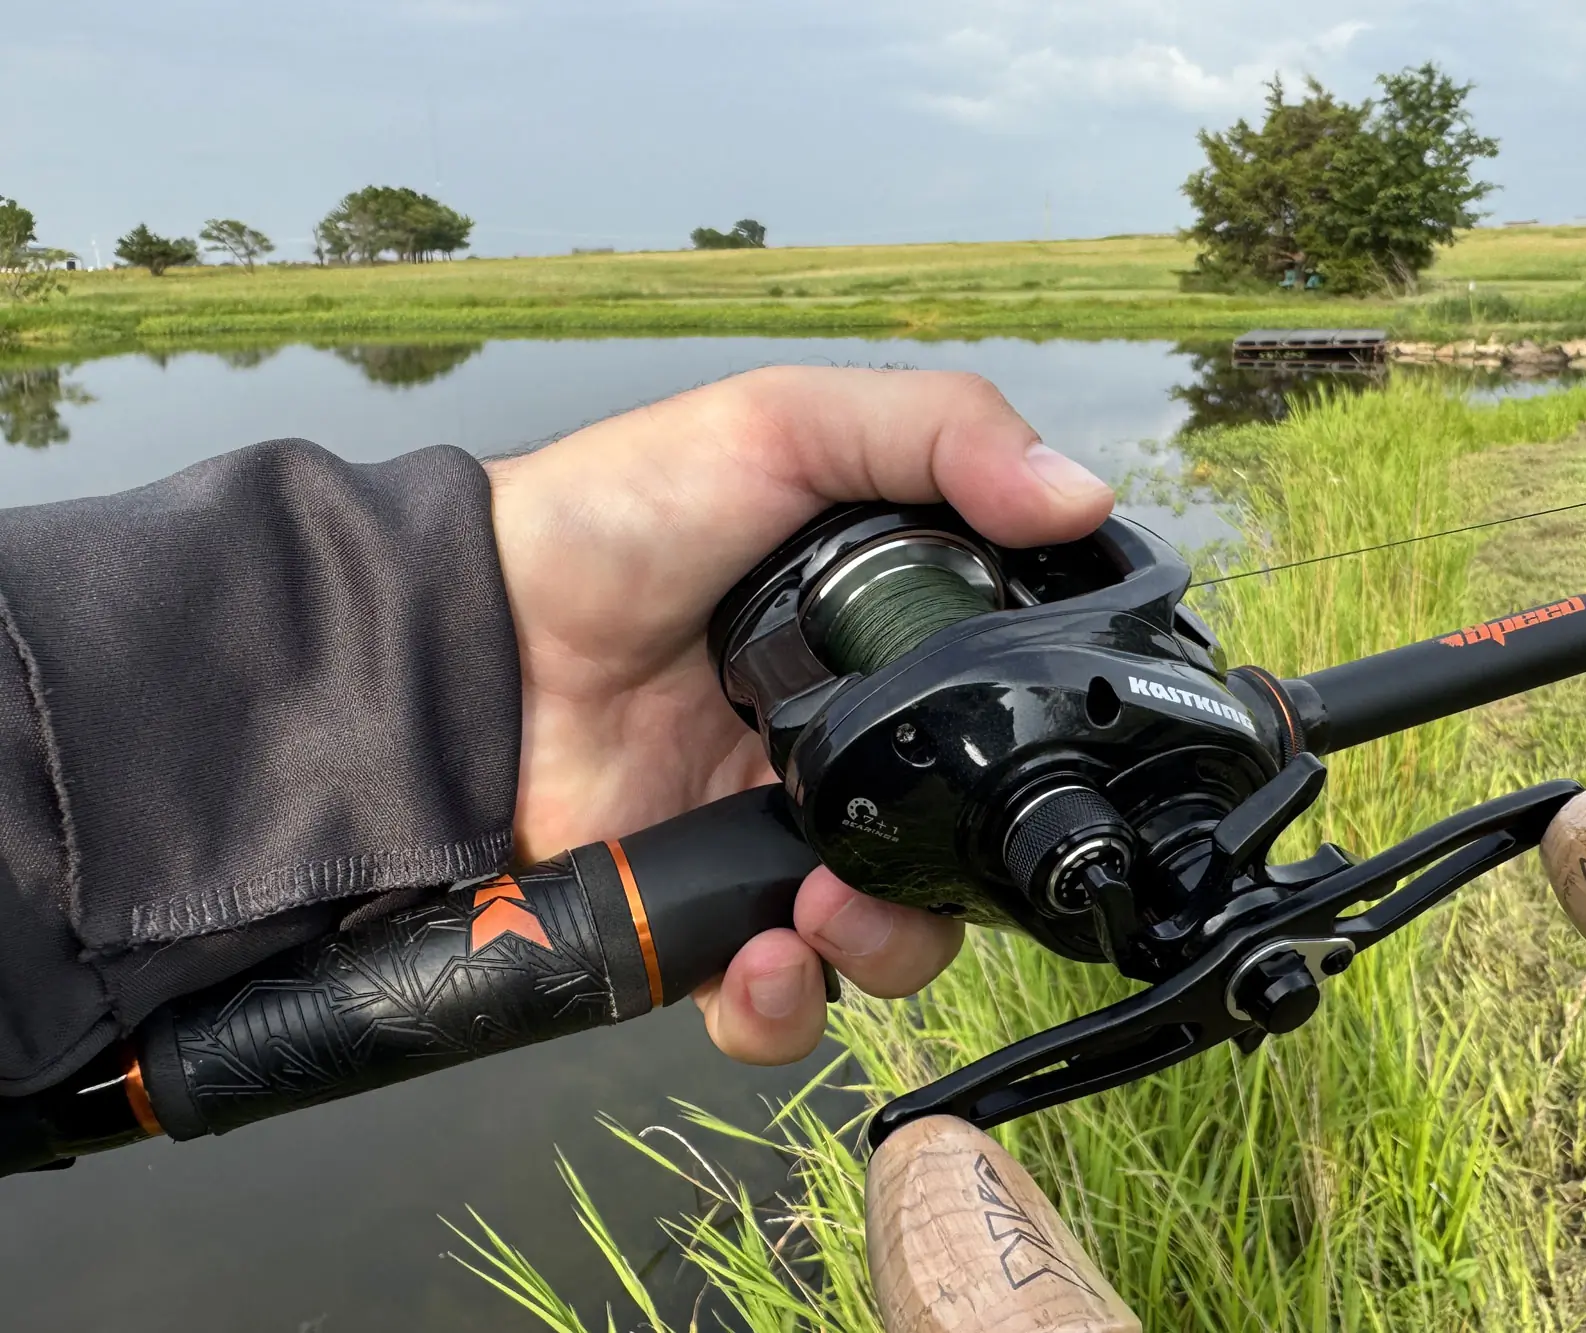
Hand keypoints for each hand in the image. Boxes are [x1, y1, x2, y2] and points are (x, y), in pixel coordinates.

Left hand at [484, 368, 1114, 1063]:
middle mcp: (842, 751)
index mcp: (882, 650)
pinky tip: (761, 956)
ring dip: (880, 949)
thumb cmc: (618, 515)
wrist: (472, 631)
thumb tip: (1083, 494)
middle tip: (898, 859)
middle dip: (956, 884)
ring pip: (886, 941)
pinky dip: (785, 1006)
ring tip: (816, 913)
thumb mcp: (788, 427)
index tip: (1037, 763)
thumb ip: (943, 435)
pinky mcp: (699, 914)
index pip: (998, 722)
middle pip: (959, 852)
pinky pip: (777, 1004)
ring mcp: (770, 840)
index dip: (1029, 752)